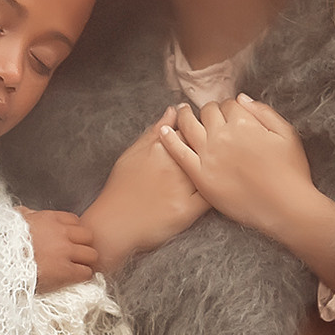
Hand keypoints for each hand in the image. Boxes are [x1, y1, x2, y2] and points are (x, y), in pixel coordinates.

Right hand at [18, 207, 100, 292]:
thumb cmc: (2, 241)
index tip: (67, 239)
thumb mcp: (12, 221)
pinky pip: (85, 272)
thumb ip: (25, 215)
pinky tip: (74, 278)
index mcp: (48, 219)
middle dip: (83, 245)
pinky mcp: (64, 272)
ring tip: (77, 267)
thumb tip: (27, 212)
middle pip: (88, 236)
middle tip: (75, 254)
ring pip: (91, 254)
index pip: (74, 221)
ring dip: (85, 261)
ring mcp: (64, 252)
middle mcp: (60, 233)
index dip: (73, 231)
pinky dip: (82, 275)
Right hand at [83, 106, 208, 267]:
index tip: (202, 136)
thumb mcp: (132, 153)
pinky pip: (211, 197)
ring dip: (219, 167)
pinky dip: (219, 190)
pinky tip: (220, 188)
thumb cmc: (121, 188)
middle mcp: (174, 165)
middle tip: (215, 151)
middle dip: (212, 147)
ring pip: (211, 170)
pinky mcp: (188, 210)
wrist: (114, 224)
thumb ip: (154, 131)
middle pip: (204, 148)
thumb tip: (173, 110)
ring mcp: (182, 188)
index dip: (199, 131)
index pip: (191, 129)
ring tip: (219, 168)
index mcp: (161, 148)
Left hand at [159, 95, 334, 280]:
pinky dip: (169, 139)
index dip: (227, 107)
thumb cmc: (291, 172)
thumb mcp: (287, 134)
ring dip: (183, 116)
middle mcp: (222, 135)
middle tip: (206, 113)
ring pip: (188, 127)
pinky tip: (163, 131)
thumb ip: (264, 112)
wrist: (285, 208)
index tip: (227, 111)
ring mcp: (209, 155)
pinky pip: (179, 153)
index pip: (228, 105)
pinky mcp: (200, 175)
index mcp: (244, 123)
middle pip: (207, 113)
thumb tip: (241, 99)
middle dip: (207, 110)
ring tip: (181, 111)